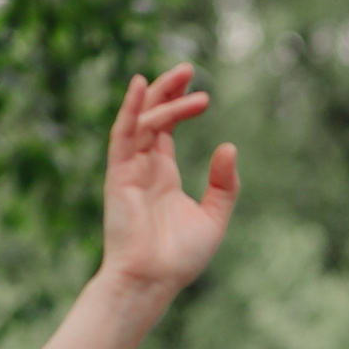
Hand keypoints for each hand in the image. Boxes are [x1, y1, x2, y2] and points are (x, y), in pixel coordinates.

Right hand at [97, 65, 239, 300]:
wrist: (153, 280)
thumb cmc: (179, 258)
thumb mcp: (213, 218)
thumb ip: (224, 185)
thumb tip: (230, 146)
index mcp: (162, 175)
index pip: (165, 129)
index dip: (180, 106)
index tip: (202, 92)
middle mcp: (143, 167)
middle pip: (152, 117)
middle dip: (169, 91)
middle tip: (189, 68)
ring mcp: (129, 169)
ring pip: (142, 121)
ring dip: (162, 97)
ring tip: (185, 76)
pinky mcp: (118, 175)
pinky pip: (123, 135)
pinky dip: (131, 109)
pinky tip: (142, 85)